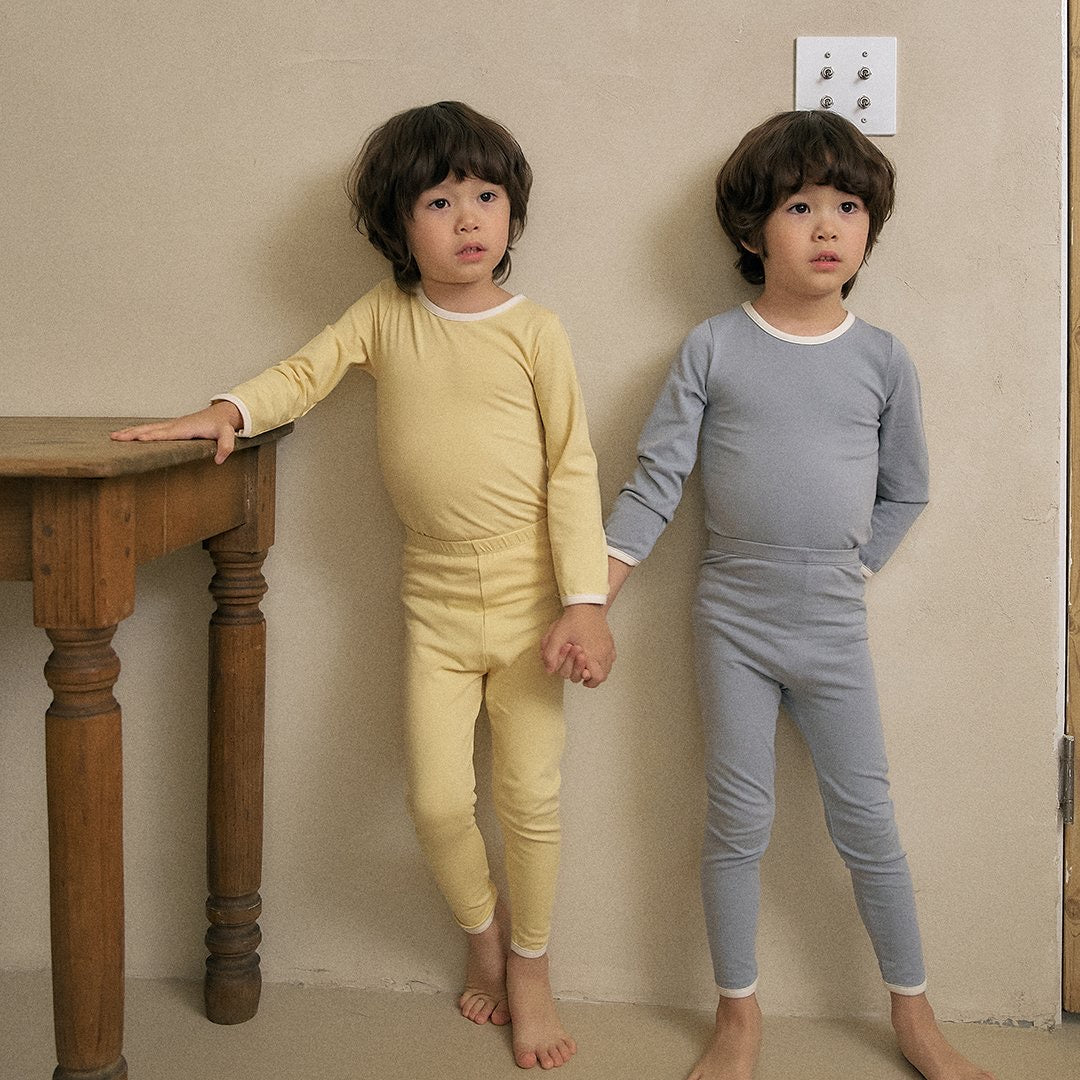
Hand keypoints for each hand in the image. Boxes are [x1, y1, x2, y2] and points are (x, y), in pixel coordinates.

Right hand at [111, 401, 242, 464]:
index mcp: (185, 428)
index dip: (152, 436)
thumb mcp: (228, 435)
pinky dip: (136, 430)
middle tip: (115, 438)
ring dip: (130, 432)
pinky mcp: (170, 427)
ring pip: (147, 428)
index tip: (138, 439)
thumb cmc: (222, 425)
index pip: (166, 433)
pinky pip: (150, 428)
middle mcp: (175, 425)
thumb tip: (217, 461)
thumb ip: (225, 447)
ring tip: (113, 436)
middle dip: (133, 434)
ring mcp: (171, 425)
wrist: (221, 413)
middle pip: (150, 429)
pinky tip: (127, 434)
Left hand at [540, 605, 614, 687]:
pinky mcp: (610, 642)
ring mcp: (608, 647)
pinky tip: (595, 656)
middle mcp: (602, 652)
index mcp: (591, 653)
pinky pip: (611, 657)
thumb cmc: (573, 619)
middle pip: (603, 675)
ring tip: (588, 666)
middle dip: (592, 677)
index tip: (582, 677)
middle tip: (583, 672)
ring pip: (608, 667)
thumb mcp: (557, 636)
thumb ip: (551, 654)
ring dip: (598, 670)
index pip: (596, 677)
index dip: (589, 681)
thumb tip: (549, 670)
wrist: (585, 604)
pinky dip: (604, 661)